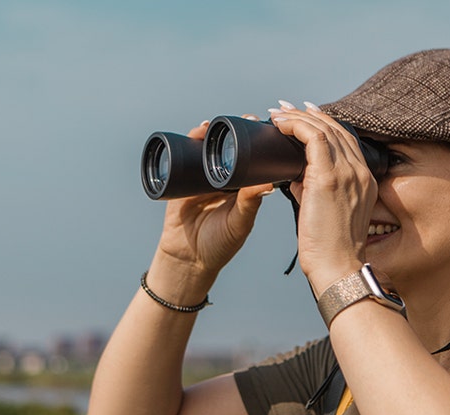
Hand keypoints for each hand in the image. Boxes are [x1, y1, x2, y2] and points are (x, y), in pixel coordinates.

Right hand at [155, 120, 274, 285]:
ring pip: (207, 149)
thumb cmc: (219, 245)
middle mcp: (221, 179)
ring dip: (212, 133)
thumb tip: (268, 183)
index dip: (258, 143)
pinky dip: (189, 142)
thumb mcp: (239, 223)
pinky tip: (197, 132)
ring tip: (221, 123)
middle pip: (229, 149)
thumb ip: (250, 203)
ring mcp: (200, 178)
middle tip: (249, 119)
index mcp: (240, 187)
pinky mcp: (181, 181)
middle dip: (236, 131)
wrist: (189, 259)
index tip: (267, 129)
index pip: (251, 160)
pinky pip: (183, 157)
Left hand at [268, 102, 375, 294]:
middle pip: (336, 128)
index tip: (302, 118)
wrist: (338, 267)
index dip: (323, 124)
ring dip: (298, 117)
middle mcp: (359, 172)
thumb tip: (295, 178)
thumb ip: (313, 191)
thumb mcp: (325, 212)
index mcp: (363, 180)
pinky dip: (295, 126)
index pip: (345, 140)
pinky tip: (280, 126)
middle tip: (284, 109)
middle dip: (308, 114)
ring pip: (324, 128)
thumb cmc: (329, 248)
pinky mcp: (328, 177)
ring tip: (277, 114)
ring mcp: (347, 172)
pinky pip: (312, 136)